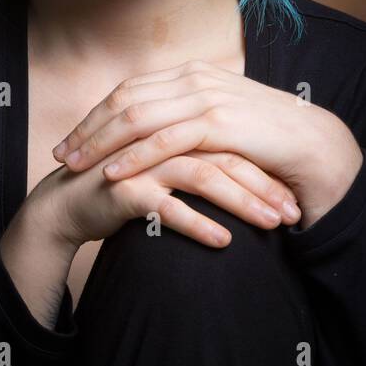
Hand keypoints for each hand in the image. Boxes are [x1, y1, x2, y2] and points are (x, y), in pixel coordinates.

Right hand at [27, 142, 302, 251]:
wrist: (68, 201)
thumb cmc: (125, 183)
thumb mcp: (169, 163)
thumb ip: (202, 154)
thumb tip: (253, 169)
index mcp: (177, 122)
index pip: (234, 140)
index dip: (268, 165)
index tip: (297, 195)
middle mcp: (164, 134)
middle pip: (226, 154)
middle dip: (264, 185)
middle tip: (294, 213)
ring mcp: (144, 160)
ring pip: (204, 176)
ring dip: (242, 202)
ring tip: (272, 226)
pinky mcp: (126, 187)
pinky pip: (168, 207)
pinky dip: (198, 224)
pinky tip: (223, 243)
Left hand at [51, 59, 363, 229]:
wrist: (314, 145)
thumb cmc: (267, 140)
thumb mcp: (222, 121)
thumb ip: (190, 119)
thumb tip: (157, 133)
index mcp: (192, 73)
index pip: (130, 90)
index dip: (96, 115)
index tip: (72, 139)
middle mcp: (194, 78)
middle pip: (124, 100)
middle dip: (88, 129)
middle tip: (60, 155)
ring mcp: (206, 97)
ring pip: (137, 118)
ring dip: (100, 144)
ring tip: (75, 167)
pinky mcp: (219, 122)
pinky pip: (165, 140)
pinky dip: (134, 156)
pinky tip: (112, 174)